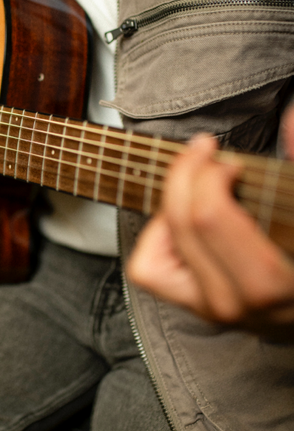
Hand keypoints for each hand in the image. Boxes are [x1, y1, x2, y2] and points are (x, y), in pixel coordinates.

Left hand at [127, 125, 293, 338]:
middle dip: (186, 176)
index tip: (229, 161)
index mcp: (268, 285)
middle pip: (181, 226)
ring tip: (197, 192)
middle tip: (205, 154)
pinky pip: (149, 270)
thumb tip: (289, 120)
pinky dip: (157, 239)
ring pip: (151, 256)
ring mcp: (208, 310)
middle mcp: (232, 305)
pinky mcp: (194, 307)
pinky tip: (187, 220)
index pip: (208, 218)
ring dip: (168, 212)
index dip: (209, 176)